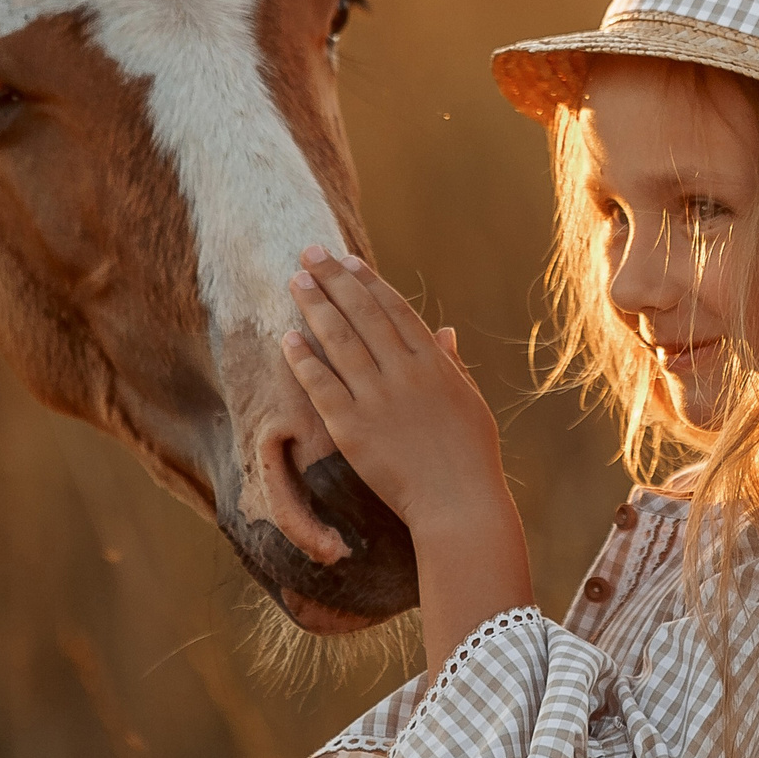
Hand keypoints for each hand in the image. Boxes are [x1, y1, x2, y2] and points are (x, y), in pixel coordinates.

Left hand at [280, 248, 504, 532]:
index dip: (368, 282)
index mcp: (434, 364)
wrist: (458, 504)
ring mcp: (377, 399)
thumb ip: (452, 364)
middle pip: (362, 314)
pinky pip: (321, 385)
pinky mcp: (353, 428)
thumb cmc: (471, 458)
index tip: (347, 261)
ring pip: (339, 341)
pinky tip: (288, 337)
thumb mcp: (470, 402)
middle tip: (310, 253)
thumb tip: (445, 331)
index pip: (395, 310)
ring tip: (297, 281)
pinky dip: (303, 358)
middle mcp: (404, 373)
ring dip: (315, 307)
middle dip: (334, 279)